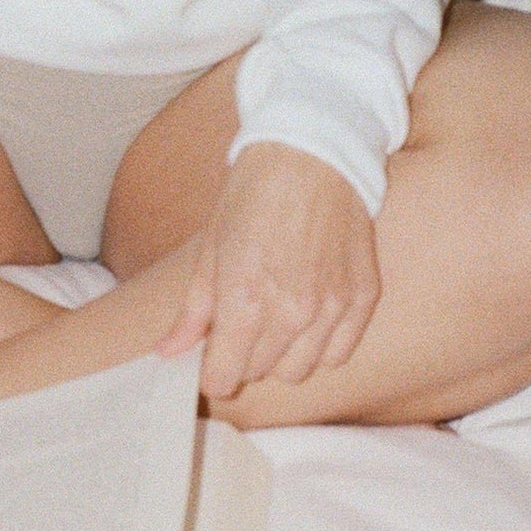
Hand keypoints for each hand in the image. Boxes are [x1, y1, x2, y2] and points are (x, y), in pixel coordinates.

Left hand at [160, 142, 380, 400]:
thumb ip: (192, 311)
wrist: (313, 152)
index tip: (212, 357)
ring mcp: (331, 307)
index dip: (213, 371)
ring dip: (281, 356)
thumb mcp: (210, 250)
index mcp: (245, 301)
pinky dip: (321, 347)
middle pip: (259, 373)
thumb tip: (168, 353)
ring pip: (299, 370)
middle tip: (242, 324)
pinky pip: (339, 353)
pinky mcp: (362, 297)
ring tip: (275, 322)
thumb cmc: (253, 195)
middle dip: (244, 357)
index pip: (224, 377)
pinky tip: (309, 320)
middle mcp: (291, 313)